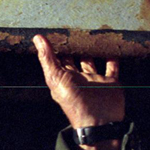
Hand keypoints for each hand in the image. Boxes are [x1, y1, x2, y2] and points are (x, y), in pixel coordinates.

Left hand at [34, 34, 124, 149]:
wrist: (99, 121)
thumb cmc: (75, 102)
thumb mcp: (56, 78)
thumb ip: (48, 58)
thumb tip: (37, 38)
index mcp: (62, 77)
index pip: (56, 58)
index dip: (54, 46)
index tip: (53, 31)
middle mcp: (77, 77)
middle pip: (73, 58)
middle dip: (72, 46)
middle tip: (72, 29)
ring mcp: (94, 78)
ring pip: (91, 60)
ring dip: (91, 49)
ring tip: (90, 34)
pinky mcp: (109, 81)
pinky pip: (111, 66)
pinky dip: (111, 57)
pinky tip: (111, 46)